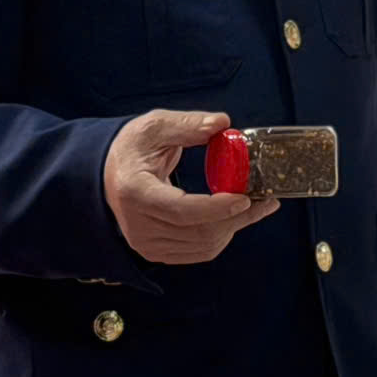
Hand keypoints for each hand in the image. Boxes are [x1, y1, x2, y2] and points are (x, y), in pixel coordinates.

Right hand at [104, 110, 278, 264]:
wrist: (109, 173)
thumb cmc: (132, 148)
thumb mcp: (155, 126)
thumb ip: (188, 125)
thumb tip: (221, 124)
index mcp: (135, 191)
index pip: (182, 210)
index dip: (217, 208)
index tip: (245, 197)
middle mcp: (138, 224)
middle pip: (199, 232)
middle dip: (239, 218)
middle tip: (267, 200)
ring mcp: (146, 243)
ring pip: (203, 246)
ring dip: (235, 227)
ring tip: (257, 206)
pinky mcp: (156, 252)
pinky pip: (198, 252)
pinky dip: (222, 236)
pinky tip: (234, 217)